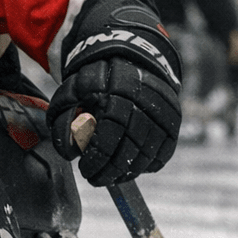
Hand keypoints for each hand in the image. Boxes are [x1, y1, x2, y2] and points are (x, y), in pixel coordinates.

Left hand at [47, 57, 180, 185]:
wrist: (130, 58)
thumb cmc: (93, 83)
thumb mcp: (70, 93)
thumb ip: (63, 122)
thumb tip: (71, 153)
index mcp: (116, 91)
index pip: (110, 134)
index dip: (97, 158)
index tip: (85, 171)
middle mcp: (145, 100)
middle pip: (130, 148)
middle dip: (111, 171)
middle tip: (96, 180)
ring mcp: (163, 111)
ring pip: (148, 154)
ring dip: (127, 172)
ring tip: (110, 177)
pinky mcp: (174, 120)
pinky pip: (163, 153)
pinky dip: (146, 166)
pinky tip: (129, 168)